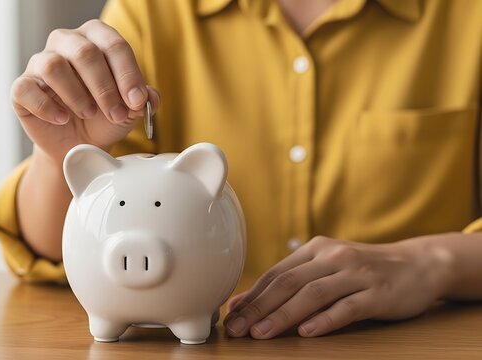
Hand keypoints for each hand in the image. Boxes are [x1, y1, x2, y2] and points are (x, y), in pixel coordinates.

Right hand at [10, 19, 159, 162]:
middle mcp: (66, 42)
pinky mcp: (22, 87)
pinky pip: (27, 89)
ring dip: (76, 95)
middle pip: (84, 53)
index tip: (137, 101)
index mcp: (95, 38)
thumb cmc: (103, 117)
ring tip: (88, 113)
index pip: (113, 45)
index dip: (128, 75)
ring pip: (53, 66)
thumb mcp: (129, 109)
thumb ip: (142, 99)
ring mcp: (40, 63)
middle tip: (115, 113)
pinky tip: (62, 119)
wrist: (78, 144)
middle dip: (105, 88)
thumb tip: (150, 98)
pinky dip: (47, 107)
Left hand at [224, 236, 451, 338]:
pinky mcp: (378, 293)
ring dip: (283, 315)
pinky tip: (307, 333)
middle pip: (288, 283)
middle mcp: (333, 257)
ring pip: (313, 294)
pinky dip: (325, 320)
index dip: (251, 296)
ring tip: (261, 333)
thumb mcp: (327, 267)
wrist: (418, 264)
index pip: (276, 274)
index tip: (230, 316)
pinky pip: (348, 307)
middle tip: (236, 329)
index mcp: (316, 249)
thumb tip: (245, 302)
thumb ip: (292, 281)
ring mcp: (356, 274)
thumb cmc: (363, 270)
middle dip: (258, 307)